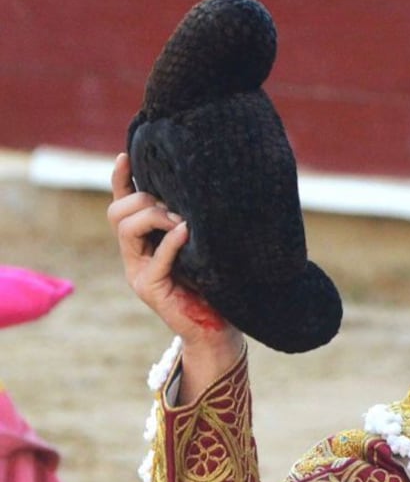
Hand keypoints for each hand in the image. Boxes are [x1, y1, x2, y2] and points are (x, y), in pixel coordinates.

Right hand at [107, 153, 242, 397]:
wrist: (219, 327)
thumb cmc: (216, 281)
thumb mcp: (203, 243)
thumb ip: (194, 220)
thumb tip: (206, 183)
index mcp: (145, 240)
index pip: (122, 203)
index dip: (120, 179)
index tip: (126, 154)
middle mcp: (135, 254)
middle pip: (118, 212)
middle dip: (145, 198)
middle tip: (178, 205)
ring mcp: (139, 272)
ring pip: (127, 229)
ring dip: (154, 214)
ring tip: (183, 218)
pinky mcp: (150, 289)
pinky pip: (155, 258)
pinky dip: (171, 241)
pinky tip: (187, 231)